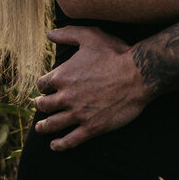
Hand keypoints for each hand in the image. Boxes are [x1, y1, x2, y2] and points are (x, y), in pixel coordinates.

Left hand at [32, 24, 147, 150]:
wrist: (138, 74)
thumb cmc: (115, 53)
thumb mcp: (90, 36)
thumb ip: (68, 34)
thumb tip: (50, 34)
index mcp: (62, 76)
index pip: (42, 84)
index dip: (43, 86)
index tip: (45, 88)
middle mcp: (66, 96)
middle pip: (44, 105)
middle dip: (40, 105)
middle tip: (40, 106)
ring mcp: (78, 114)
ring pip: (52, 124)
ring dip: (43, 127)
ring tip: (40, 128)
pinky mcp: (91, 127)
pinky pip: (70, 140)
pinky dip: (60, 144)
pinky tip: (55, 145)